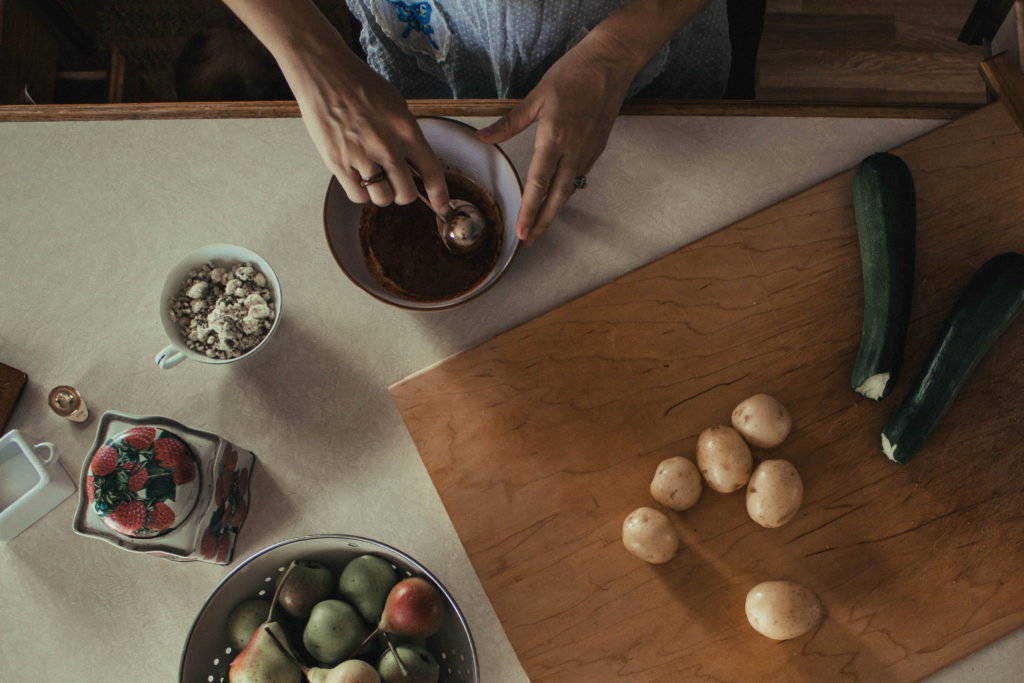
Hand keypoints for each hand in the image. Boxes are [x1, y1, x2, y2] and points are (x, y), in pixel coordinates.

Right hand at [279, 33, 449, 214]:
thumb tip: (417, 165)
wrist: (325, 74)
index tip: (442, 206)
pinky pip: (358, 195)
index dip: (439, 194)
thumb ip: (408, 136)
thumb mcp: (396, 106)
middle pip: (406, 194)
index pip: (431, 171)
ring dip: (381, 194)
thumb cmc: (361, 86)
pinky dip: (361, 192)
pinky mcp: (338, 162)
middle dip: (404, 193)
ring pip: (382, 199)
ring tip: (374, 178)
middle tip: (396, 184)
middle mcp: (387, 146)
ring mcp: (361, 156)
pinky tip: (359, 177)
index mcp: (406, 130)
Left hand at [476, 31, 635, 245]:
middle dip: (542, 222)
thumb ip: (509, 123)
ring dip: (555, 210)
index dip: (529, 211)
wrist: (610, 64)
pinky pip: (579, 175)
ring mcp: (588, 151)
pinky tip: (557, 196)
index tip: (521, 231)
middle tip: (530, 241)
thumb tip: (484, 138)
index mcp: (554, 138)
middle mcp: (573, 150)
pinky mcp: (597, 148)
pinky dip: (566, 190)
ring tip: (540, 225)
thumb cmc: (573, 75)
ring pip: (570, 189)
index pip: (538, 184)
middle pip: (557, 197)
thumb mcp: (536, 97)